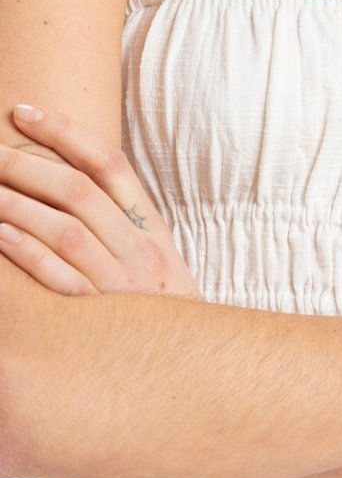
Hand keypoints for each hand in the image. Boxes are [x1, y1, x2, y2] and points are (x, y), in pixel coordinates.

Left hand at [0, 105, 201, 299]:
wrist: (189, 365)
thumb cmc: (156, 301)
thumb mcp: (151, 251)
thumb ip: (117, 214)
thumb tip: (63, 171)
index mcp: (149, 223)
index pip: (107, 161)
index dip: (63, 132)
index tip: (23, 112)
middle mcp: (137, 247)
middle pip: (77, 190)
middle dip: (25, 164)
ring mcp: (118, 282)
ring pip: (62, 229)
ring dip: (15, 204)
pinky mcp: (96, 318)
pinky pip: (56, 279)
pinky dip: (25, 253)